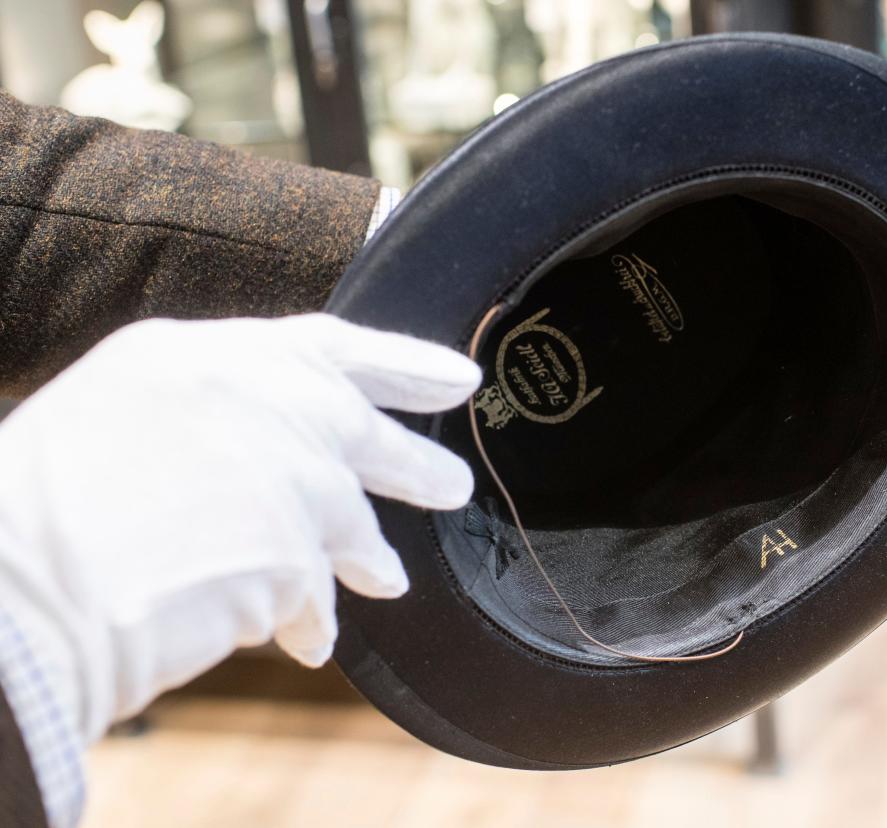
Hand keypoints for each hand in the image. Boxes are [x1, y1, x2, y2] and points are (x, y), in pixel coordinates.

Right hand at [0, 314, 479, 742]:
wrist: (12, 598)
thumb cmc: (37, 518)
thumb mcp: (117, 422)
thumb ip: (209, 424)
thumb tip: (261, 463)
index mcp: (197, 355)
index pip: (327, 345)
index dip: (402, 361)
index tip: (458, 377)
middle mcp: (254, 403)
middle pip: (360, 428)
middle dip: (412, 462)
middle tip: (455, 485)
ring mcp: (283, 475)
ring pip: (350, 518)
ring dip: (369, 554)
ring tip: (391, 576)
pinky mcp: (296, 556)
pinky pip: (314, 598)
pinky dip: (308, 619)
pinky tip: (307, 639)